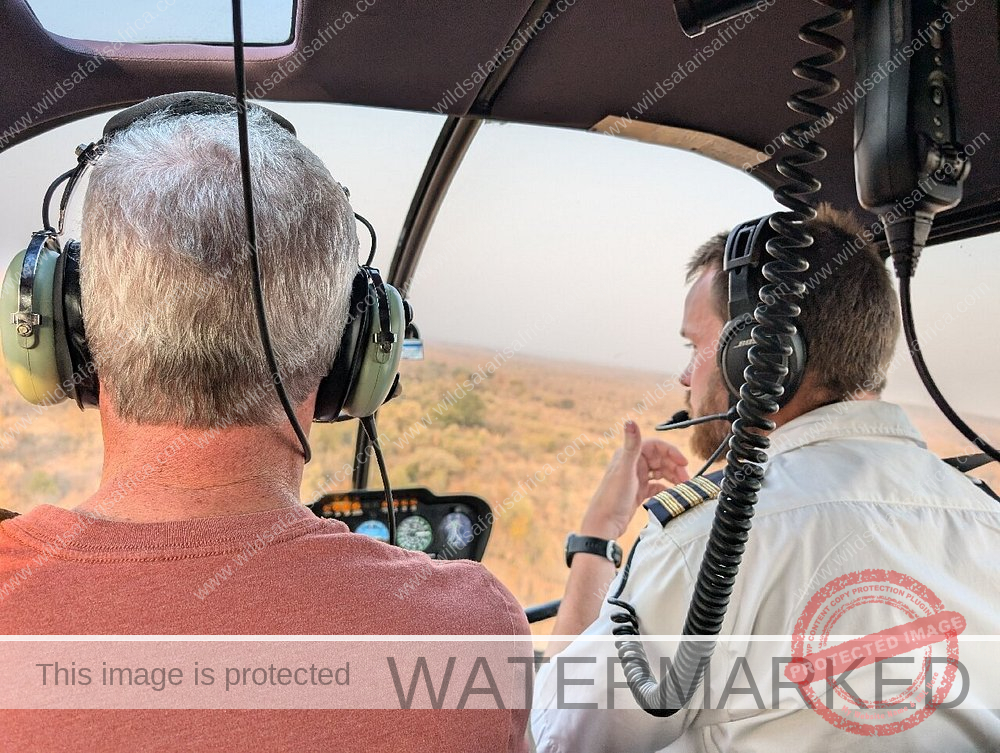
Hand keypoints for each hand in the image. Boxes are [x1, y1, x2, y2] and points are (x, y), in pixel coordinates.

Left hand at [581, 421, 689, 539]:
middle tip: (686, 479)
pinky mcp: (638, 492)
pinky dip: (666, 488)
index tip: (684, 462)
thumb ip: (631, 446)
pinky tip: (672, 493)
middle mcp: (632, 464)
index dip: (671, 452)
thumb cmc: (612, 497)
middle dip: (675, 467)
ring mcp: (636, 479)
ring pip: (660, 472)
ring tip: (683, 486)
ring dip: (672, 477)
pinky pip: (656, 486)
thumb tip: (630, 421)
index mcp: (628, 455)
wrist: (604, 524)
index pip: (656, 446)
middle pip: (660, 459)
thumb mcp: (625, 470)